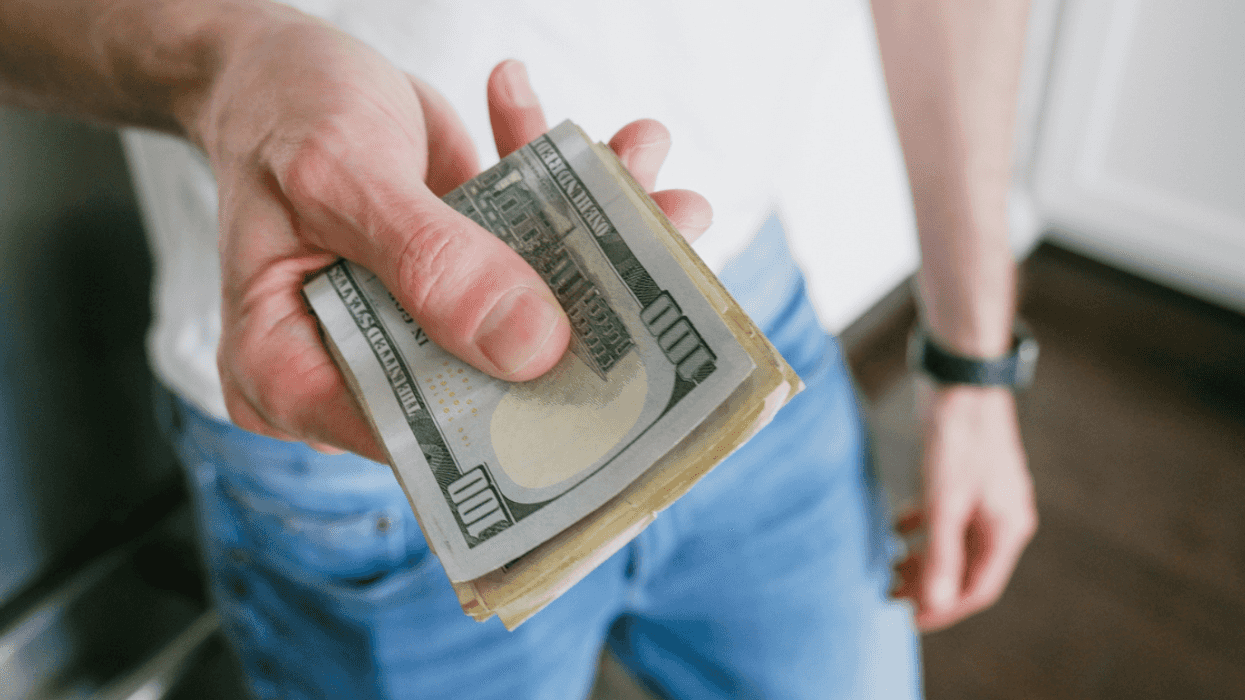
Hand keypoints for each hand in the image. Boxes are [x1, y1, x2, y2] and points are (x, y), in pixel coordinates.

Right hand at [183, 15, 710, 459]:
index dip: (517, 431)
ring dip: (603, 247)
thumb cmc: (275, 114)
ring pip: (526, 311)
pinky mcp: (457, 277)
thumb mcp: (338, 173)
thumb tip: (533, 348)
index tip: (615, 398)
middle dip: (588, 328)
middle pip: (485, 384)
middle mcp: (360, 366)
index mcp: (290, 375)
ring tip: (667, 194)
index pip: (414, 442)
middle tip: (669, 289)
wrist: (277, 60)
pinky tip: (620, 148)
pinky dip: (575, 195)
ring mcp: (416, 323)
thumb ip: (428, 260)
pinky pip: (529, 252)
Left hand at [890, 380, 1036, 630]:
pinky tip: (893, 529)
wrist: (961, 379)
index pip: (976, 589)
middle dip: (927, 586)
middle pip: (964, 569)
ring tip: (885, 569)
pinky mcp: (966, 478)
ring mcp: (986, 498)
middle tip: (887, 595)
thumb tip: (934, 603)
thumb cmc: (957, 439)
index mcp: (1006, 530)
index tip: (906, 619)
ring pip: (953, 543)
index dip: (941, 609)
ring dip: (921, 559)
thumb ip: (939, 553)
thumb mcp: (944, 501)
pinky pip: (945, 518)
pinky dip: (921, 529)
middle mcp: (1001, 518)